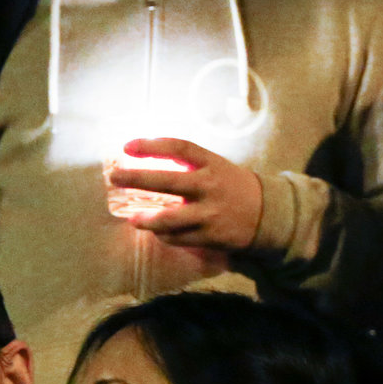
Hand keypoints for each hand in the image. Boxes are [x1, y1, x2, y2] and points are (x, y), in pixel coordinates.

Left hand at [110, 138, 264, 250]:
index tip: (126, 147)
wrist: (267, 213)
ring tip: (132, 219)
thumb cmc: (232, 186)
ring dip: (147, 219)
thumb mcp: (215, 166)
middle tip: (115, 178)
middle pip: (168, 181)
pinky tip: (156, 231)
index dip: (151, 145)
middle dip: (136, 179)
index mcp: (211, 163)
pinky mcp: (210, 236)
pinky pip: (179, 238)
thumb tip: (147, 161)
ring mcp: (210, 213)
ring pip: (170, 218)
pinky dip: (164, 235)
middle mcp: (209, 185)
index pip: (178, 147)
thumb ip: (187, 164)